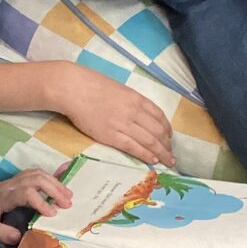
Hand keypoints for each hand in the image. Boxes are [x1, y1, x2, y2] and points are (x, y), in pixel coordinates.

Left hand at [0, 170, 72, 244]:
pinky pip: (35, 173)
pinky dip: (50, 176)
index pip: (27, 193)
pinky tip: (59, 182)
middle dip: (55, 190)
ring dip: (55, 183)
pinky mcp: (16, 180)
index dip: (41, 201)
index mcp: (5, 196)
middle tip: (68, 205)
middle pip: (37, 179)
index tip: (52, 214)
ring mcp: (15, 180)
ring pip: (38, 174)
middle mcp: (12, 185)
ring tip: (68, 196)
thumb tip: (19, 238)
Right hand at [54, 63, 174, 166]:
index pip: (159, 116)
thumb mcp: (120, 89)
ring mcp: (123, 124)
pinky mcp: (111, 136)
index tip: (170, 137)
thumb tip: (140, 113)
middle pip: (158, 131)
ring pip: (149, 141)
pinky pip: (134, 147)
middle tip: (171, 155)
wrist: (74, 89)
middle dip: (167, 145)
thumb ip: (131, 101)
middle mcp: (134, 112)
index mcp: (137, 99)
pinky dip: (146, 155)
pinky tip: (153, 160)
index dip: (167, 129)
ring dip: (161, 153)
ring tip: (167, 161)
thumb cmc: (93, 86)